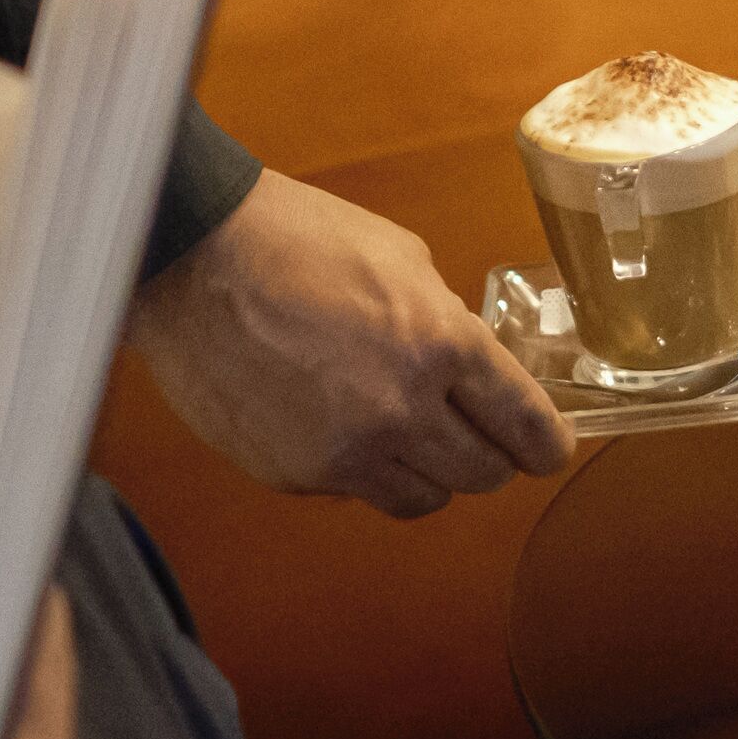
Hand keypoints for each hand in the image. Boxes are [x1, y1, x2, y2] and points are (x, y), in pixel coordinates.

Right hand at [124, 170, 573, 518]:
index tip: (549, 448)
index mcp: (441, 344)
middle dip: (491, 457)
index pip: (527, 427)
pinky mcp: (295, 474)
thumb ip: (446, 319)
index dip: (549, 445)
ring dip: (428, 472)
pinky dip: (360, 468)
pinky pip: (354, 491)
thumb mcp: (400, 257)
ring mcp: (345, 452)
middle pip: (484, 477)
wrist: (189, 258)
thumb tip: (471, 363)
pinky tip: (337, 423)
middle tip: (478, 436)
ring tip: (406, 436)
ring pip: (423, 499)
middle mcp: (401, 410)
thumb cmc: (292, 239)